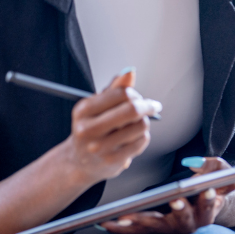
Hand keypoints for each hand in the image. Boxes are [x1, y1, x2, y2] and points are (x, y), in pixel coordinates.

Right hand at [64, 68, 157, 185]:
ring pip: (141, 125)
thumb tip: (130, 71)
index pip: (121, 93)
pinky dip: (142, 137)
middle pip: (132, 110)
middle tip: (153, 106)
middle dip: (148, 105)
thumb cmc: (92, 129)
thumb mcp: (97, 107)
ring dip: (144, 123)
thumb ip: (114, 89)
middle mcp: (89, 129)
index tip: (140, 97)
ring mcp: (100, 147)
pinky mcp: (113, 160)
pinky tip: (133, 139)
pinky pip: (142, 141)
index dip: (136, 94)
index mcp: (84, 110)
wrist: (80, 161)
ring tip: (136, 126)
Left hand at [101, 157, 234, 233]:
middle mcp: (189, 224)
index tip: (207, 191)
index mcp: (207, 212)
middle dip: (174, 211)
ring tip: (120, 218)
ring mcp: (171, 229)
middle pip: (181, 221)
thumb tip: (194, 165)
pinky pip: (138, 230)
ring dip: (138, 224)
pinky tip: (105, 223)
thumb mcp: (221, 172)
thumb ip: (214, 167)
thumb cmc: (213, 185)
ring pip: (154, 228)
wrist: (208, 203)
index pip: (208, 207)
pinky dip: (122, 227)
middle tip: (171, 201)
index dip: (208, 200)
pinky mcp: (155, 229)